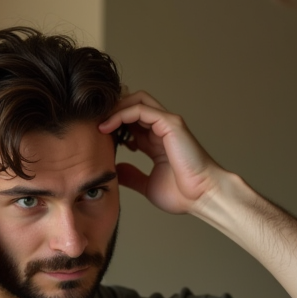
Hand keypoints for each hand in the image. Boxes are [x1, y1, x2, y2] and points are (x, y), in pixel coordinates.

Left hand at [98, 91, 223, 216]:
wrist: (202, 197)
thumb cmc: (183, 194)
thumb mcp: (147, 185)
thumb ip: (132, 176)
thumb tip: (115, 171)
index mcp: (157, 141)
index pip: (131, 121)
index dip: (112, 124)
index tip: (95, 137)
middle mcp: (162, 128)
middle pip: (132, 104)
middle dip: (111, 111)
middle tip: (93, 125)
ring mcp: (167, 123)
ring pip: (136, 100)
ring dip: (114, 108)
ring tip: (98, 123)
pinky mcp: (170, 123)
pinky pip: (140, 108)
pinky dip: (121, 114)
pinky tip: (107, 127)